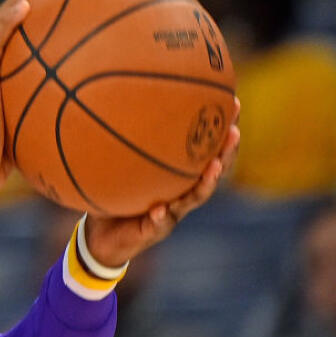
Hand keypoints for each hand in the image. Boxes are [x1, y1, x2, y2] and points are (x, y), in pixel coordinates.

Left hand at [83, 97, 240, 266]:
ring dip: (206, 182)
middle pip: (213, 172)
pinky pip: (157, 224)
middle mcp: (180, 195)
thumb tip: (114, 99)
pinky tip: (161, 209)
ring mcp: (170, 215)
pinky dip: (160, 217)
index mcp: (177, 178)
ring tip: (215, 166)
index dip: (220, 130)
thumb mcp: (117, 165)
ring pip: (195, 198)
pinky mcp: (151, 232)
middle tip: (234, 131)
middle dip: (226, 152)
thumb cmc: (113, 195)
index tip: (232, 103)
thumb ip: (119, 141)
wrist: (101, 238)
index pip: (205, 150)